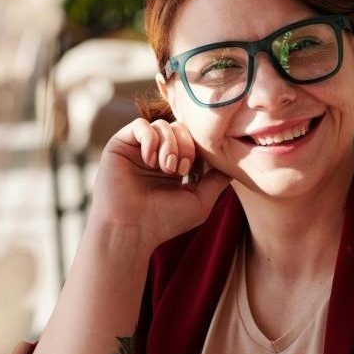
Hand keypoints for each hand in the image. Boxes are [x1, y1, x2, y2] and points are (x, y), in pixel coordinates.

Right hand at [89, 118, 230, 250]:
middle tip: (181, 170)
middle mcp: (156, 154)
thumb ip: (217, 180)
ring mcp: (138, 148)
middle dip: (187, 146)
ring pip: (163, 125)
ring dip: (170, 145)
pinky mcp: (120, 144)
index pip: (193, 139)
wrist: (131, 228)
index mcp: (174, 165)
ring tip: (166, 168)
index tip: (197, 167)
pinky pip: (140, 125)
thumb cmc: (164, 221)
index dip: (200, 147)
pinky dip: (150, 139)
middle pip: (181, 128)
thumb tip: (233, 163)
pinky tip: (150, 160)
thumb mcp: (200, 201)